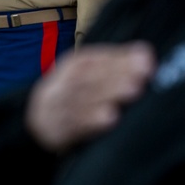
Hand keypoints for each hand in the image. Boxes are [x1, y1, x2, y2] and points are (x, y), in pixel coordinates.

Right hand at [26, 41, 154, 151]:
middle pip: (91, 77)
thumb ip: (115, 64)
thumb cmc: (74, 94)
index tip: (147, 59)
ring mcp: (59, 105)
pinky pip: (75, 124)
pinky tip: (111, 118)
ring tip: (133, 91)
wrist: (37, 120)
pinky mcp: (58, 130)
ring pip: (84, 98)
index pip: (97, 58)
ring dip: (109, 94)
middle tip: (143, 75)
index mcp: (74, 64)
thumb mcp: (88, 74)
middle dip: (119, 75)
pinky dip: (93, 120)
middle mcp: (64, 81)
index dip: (121, 58)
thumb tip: (145, 54)